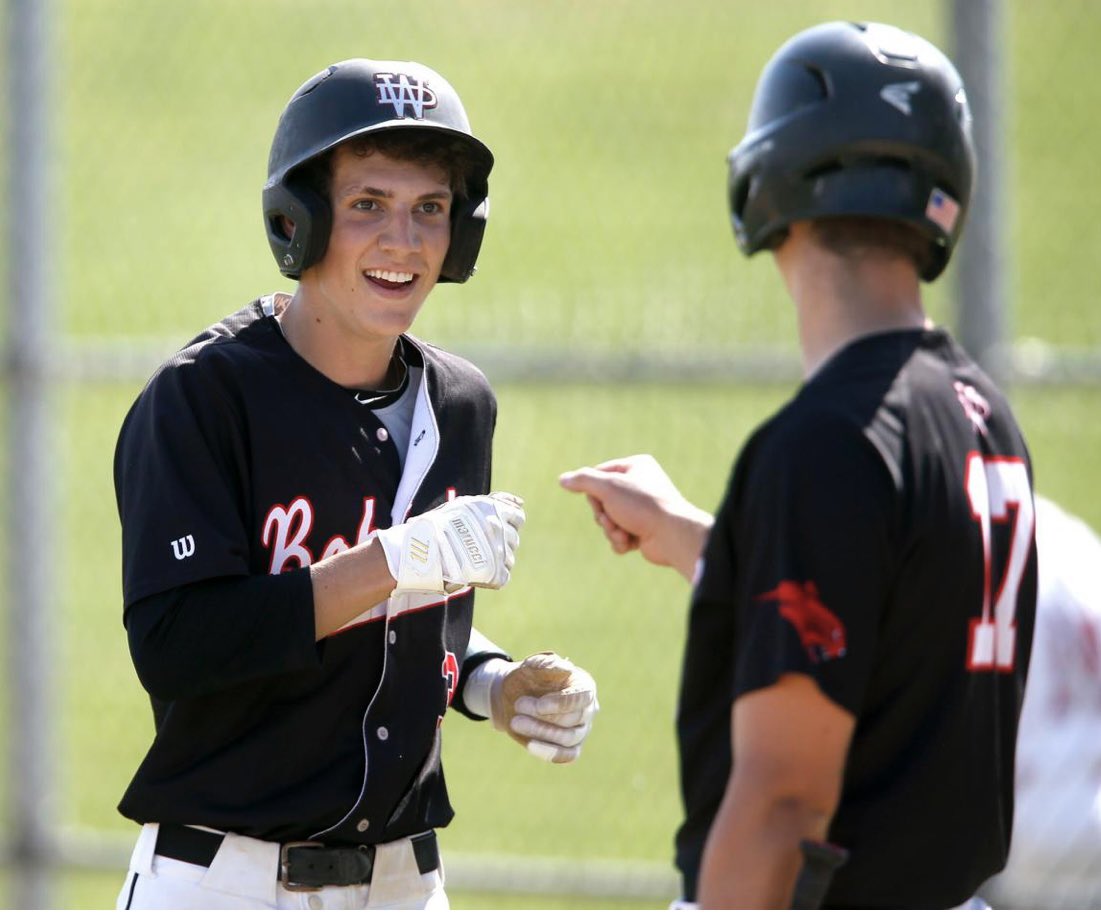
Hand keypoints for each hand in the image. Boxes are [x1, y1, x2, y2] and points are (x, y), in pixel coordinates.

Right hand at [376, 492, 524, 594]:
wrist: (419, 551)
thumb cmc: (440, 525)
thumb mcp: (467, 505)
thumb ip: (496, 501)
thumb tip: (521, 503)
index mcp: (494, 510)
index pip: (518, 518)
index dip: (506, 523)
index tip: (490, 528)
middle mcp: (500, 530)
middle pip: (513, 539)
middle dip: (498, 542)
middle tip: (475, 545)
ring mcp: (499, 552)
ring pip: (509, 558)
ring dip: (496, 559)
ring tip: (471, 558)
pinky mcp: (495, 574)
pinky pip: (503, 576)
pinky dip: (492, 576)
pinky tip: (474, 572)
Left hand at [489, 652, 597, 763]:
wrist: (513, 696)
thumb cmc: (527, 677)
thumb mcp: (531, 666)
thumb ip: (546, 663)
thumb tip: (565, 667)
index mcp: (584, 685)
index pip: (582, 697)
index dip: (561, 703)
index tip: (539, 705)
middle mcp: (588, 709)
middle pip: (574, 719)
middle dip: (544, 716)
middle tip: (518, 705)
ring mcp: (581, 731)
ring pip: (568, 738)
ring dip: (541, 732)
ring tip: (515, 722)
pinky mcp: (571, 748)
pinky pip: (567, 756)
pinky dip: (549, 752)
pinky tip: (530, 745)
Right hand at [559, 455, 711, 580]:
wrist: (672, 534)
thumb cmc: (643, 505)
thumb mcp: (608, 486)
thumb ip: (583, 481)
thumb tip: (563, 480)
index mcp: (636, 466)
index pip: (598, 474)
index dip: (593, 490)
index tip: (600, 498)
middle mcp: (640, 485)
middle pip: (601, 500)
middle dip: (603, 515)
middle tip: (612, 520)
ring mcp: (642, 509)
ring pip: (608, 520)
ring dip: (611, 530)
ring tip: (624, 533)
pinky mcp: (643, 530)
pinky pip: (619, 535)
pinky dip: (620, 541)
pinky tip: (632, 542)